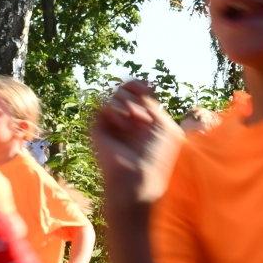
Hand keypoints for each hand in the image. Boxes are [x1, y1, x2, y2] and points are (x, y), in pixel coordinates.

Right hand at [91, 82, 183, 206]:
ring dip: (127, 103)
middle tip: (143, 107)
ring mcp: (111, 124)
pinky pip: (100, 107)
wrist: (139, 177)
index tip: (147, 89)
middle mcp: (126, 119)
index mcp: (143, 117)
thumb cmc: (157, 156)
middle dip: (133, 92)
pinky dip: (114, 111)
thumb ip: (153, 103)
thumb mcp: (164, 125)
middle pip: (122, 88)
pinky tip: (124, 124)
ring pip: (112, 95)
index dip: (139, 85)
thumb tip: (144, 85)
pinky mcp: (98, 129)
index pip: (135, 90)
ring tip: (136, 120)